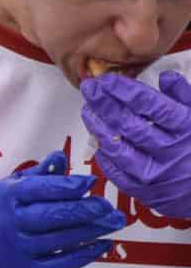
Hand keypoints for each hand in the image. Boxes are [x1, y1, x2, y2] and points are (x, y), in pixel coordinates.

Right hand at [0, 151, 123, 267]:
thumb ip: (40, 174)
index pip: (42, 188)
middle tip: (108, 207)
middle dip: (85, 210)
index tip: (91, 183)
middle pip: (53, 215)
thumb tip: (60, 157)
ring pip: (62, 239)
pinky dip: (86, 254)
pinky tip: (103, 244)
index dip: (69, 185)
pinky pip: (62, 263)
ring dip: (92, 230)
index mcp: (9, 197)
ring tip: (115, 222)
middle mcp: (12, 223)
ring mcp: (20, 249)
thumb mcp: (14, 188)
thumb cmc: (4, 213)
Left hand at [84, 70, 190, 215]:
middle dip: (105, 104)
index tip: (107, 79)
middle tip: (90, 89)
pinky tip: (97, 140)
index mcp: (186, 128)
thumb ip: (185, 96)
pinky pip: (116, 172)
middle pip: (130, 124)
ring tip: (88, 110)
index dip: (126, 91)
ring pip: (118, 148)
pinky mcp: (143, 190)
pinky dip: (104, 155)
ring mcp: (155, 173)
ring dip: (99, 127)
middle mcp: (169, 151)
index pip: (151, 105)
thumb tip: (166, 77)